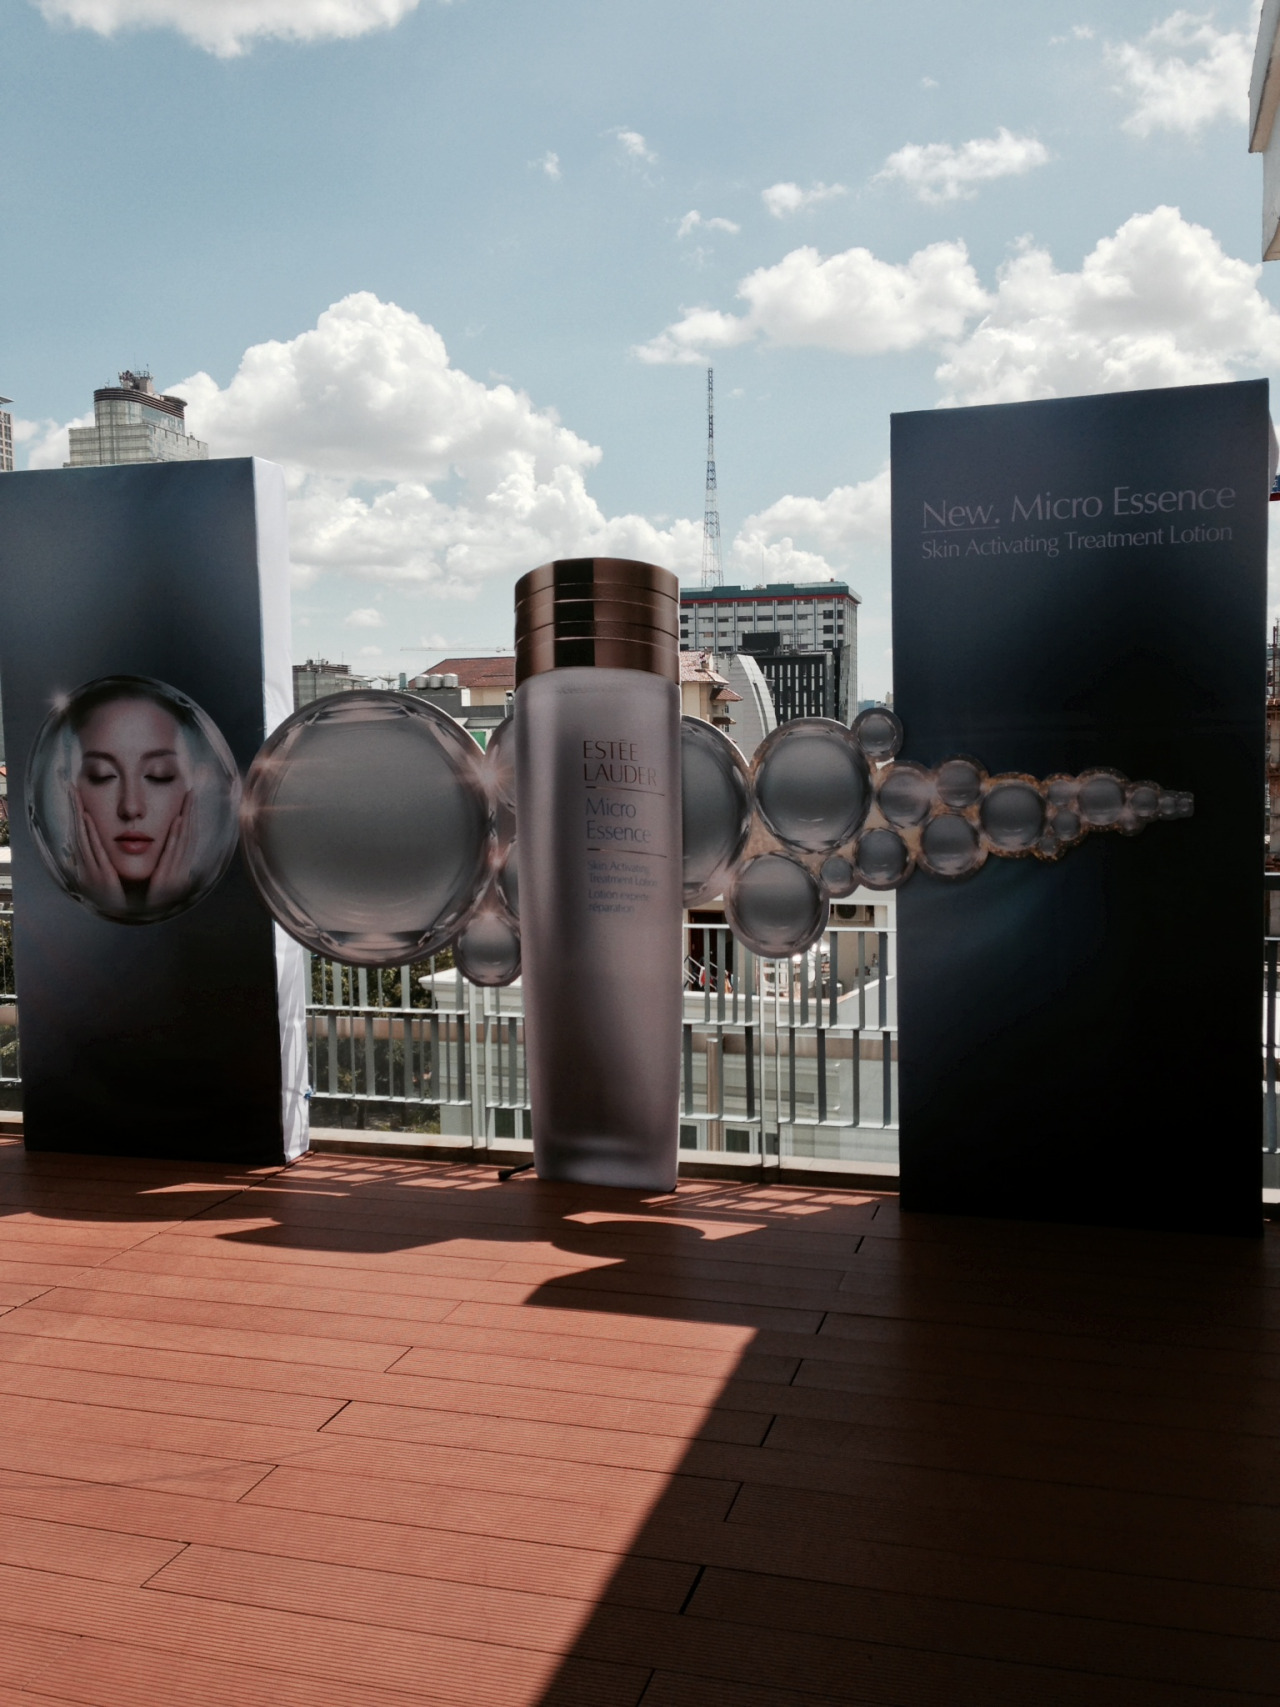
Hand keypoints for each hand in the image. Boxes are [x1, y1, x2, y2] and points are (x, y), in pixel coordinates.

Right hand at [71, 792, 126, 913]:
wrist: (118, 915)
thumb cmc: (112, 895)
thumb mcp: (104, 875)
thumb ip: (100, 860)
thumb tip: (93, 848)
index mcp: (88, 863)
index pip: (81, 834)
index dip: (78, 814)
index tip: (76, 797)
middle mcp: (86, 863)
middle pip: (78, 830)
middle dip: (74, 809)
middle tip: (70, 788)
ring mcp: (91, 868)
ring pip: (82, 836)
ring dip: (78, 815)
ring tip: (75, 796)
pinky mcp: (100, 874)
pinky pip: (93, 849)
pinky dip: (89, 833)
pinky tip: (86, 818)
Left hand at [146, 789, 194, 914]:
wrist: (149, 914)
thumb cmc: (152, 894)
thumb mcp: (161, 873)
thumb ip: (165, 859)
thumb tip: (168, 845)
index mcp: (180, 863)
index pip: (186, 835)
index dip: (189, 816)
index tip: (189, 799)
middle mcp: (182, 865)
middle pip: (188, 834)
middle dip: (191, 812)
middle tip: (191, 792)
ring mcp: (177, 871)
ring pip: (184, 840)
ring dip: (186, 819)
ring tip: (187, 801)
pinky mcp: (169, 877)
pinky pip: (173, 853)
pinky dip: (177, 836)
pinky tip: (178, 822)